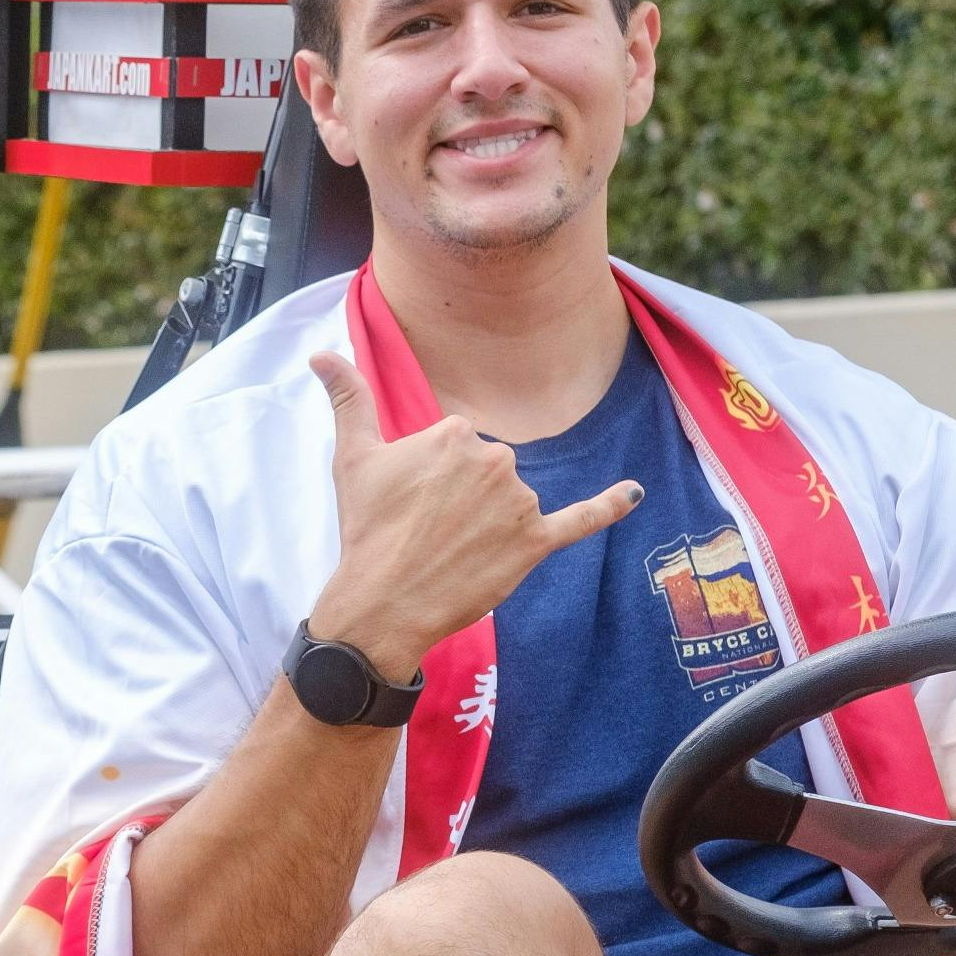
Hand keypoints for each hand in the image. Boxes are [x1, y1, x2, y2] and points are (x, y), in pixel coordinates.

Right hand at [304, 350, 642, 679]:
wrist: (382, 602)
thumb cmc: (366, 529)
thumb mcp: (351, 457)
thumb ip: (347, 398)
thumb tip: (320, 353)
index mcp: (456, 432)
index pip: (459, 445)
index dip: (434, 478)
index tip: (411, 505)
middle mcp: (495, 458)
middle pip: (489, 471)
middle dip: (463, 500)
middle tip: (426, 532)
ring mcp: (519, 501)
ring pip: (514, 501)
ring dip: (490, 524)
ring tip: (451, 552)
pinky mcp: (536, 542)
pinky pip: (581, 519)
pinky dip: (610, 505)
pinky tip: (635, 493)